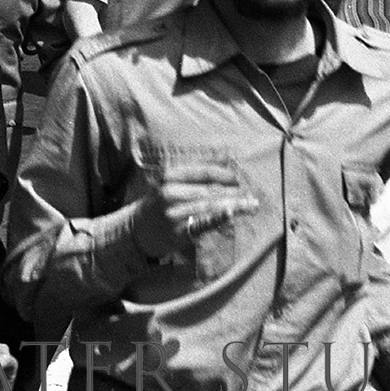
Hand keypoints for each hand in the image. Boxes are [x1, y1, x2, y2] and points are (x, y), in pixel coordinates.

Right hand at [137, 160, 256, 257]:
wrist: (136, 230)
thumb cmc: (159, 202)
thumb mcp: (169, 181)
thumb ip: (195, 171)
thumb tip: (225, 158)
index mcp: (170, 175)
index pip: (204, 171)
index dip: (225, 174)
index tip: (239, 178)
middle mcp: (170, 192)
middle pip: (210, 190)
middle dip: (235, 192)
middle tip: (253, 195)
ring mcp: (173, 213)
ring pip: (210, 206)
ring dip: (235, 205)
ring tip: (252, 205)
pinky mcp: (177, 232)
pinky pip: (202, 224)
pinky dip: (218, 218)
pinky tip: (231, 213)